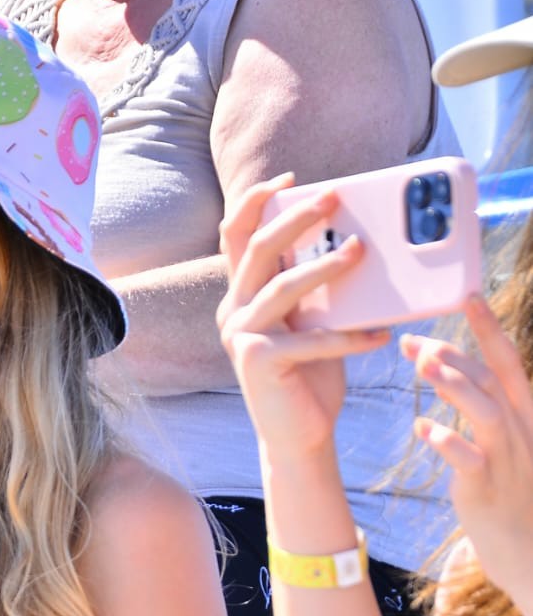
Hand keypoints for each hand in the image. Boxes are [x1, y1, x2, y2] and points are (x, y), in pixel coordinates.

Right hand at [217, 173, 390, 461]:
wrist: (299, 437)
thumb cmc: (310, 377)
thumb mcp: (313, 322)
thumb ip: (315, 289)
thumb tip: (351, 242)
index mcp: (242, 296)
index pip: (236, 237)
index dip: (255, 201)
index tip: (290, 179)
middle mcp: (234, 312)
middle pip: (259, 250)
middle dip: (296, 218)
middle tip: (334, 198)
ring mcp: (242, 337)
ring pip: (283, 286)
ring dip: (324, 266)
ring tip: (360, 253)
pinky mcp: (259, 363)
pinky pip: (311, 339)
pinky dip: (349, 337)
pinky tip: (381, 336)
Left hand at [403, 296, 532, 607]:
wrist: (525, 548)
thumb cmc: (508, 488)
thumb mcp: (500, 440)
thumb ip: (479, 405)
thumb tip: (444, 368)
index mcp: (525, 413)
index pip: (508, 362)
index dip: (489, 328)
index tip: (468, 295)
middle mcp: (521, 430)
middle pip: (491, 381)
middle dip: (454, 355)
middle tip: (414, 339)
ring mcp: (506, 459)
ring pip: (485, 413)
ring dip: (455, 386)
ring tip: (423, 367)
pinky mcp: (487, 489)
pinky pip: (468, 461)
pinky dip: (447, 442)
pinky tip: (423, 428)